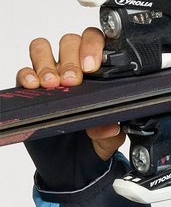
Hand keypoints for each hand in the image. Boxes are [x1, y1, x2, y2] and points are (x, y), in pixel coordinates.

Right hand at [16, 28, 123, 159]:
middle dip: (70, 59)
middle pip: (69, 42)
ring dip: (47, 63)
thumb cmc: (92, 143)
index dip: (93, 46)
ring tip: (52, 84)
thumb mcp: (108, 141)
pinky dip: (27, 75)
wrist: (70, 164)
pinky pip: (23, 72)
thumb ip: (111, 133)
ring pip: (43, 49)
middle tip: (72, 81)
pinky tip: (33, 85)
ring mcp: (51, 76)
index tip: (92, 67)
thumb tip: (109, 126)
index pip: (96, 43)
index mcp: (99, 74)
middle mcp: (73, 68)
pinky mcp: (31, 89)